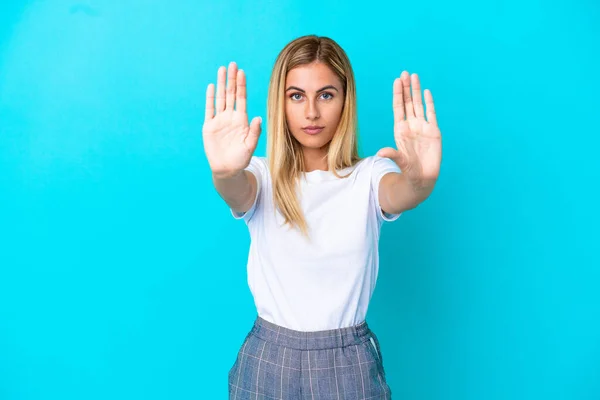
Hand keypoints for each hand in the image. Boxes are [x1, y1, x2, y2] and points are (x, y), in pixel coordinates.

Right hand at [203, 61, 261, 178]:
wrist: (227, 169)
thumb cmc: (241, 159)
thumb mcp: (250, 146)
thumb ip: (254, 132)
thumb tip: (257, 117)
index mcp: (242, 120)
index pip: (241, 98)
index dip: (241, 85)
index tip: (242, 72)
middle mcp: (230, 117)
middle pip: (230, 94)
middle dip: (231, 79)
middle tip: (232, 64)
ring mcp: (219, 120)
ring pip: (220, 98)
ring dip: (220, 84)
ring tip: (222, 70)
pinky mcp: (209, 126)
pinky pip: (209, 109)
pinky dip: (210, 98)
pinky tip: (211, 87)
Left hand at [377, 71, 441, 187]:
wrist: (422, 178)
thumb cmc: (409, 171)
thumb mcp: (399, 161)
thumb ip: (392, 155)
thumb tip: (380, 153)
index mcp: (400, 130)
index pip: (398, 108)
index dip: (398, 94)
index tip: (397, 80)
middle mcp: (411, 126)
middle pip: (408, 102)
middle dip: (406, 88)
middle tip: (405, 73)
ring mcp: (422, 127)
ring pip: (419, 105)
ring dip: (416, 91)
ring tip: (414, 76)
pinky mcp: (434, 131)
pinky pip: (431, 114)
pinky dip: (429, 103)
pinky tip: (426, 92)